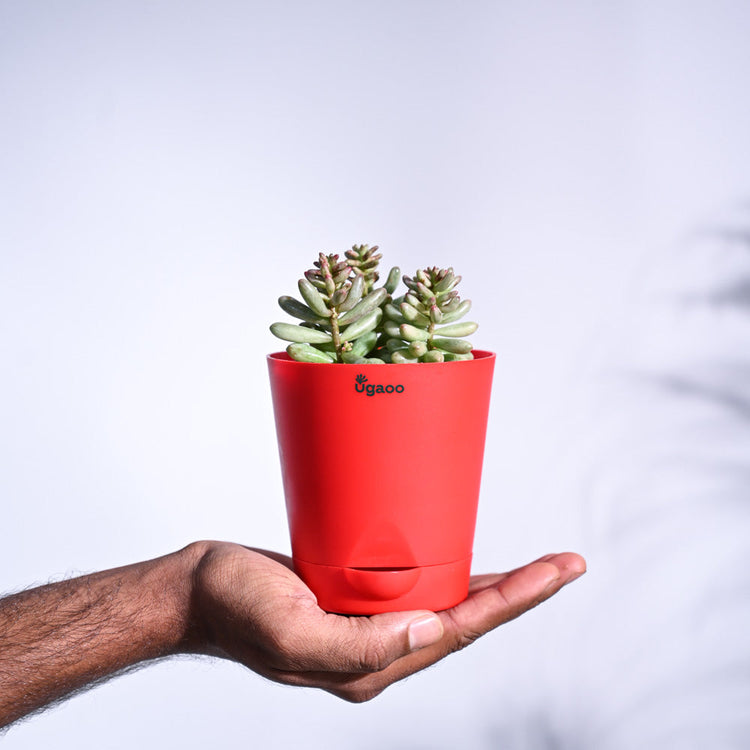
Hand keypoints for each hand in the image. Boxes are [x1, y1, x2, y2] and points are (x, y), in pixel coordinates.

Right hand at [188, 542, 585, 701]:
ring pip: (446, 606)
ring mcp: (366, 624)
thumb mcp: (291, 630)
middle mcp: (378, 649)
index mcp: (370, 665)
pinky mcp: (353, 598)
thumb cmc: (235, 607)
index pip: (460, 633)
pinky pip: (415, 588)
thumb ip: (360, 647)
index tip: (558, 572)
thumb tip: (432, 634)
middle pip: (465, 621)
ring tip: (538, 568)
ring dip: (494, 587)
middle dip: (520, 595)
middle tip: (566, 564)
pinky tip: (464, 560)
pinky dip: (449, 573)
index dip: (515, 602)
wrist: (199, 590)